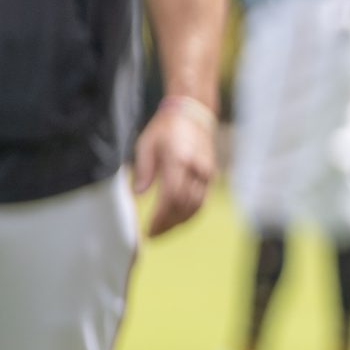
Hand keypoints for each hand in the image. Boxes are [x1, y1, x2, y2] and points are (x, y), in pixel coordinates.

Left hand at [134, 96, 215, 236]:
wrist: (193, 114)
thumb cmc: (165, 129)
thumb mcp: (146, 144)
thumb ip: (143, 169)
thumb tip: (139, 194)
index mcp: (179, 159)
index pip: (172, 196)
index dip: (161, 216)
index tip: (148, 229)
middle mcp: (197, 168)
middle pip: (185, 205)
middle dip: (168, 224)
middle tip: (152, 235)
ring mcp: (206, 173)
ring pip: (196, 206)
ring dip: (179, 223)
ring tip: (163, 231)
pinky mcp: (210, 176)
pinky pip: (202, 201)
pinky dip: (190, 215)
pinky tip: (177, 221)